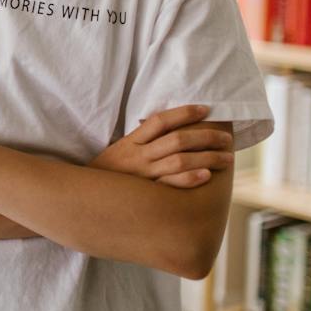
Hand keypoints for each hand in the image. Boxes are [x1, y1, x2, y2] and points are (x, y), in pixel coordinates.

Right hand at [91, 105, 233, 187]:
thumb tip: (167, 128)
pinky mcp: (145, 195)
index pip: (160, 121)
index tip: (206, 110)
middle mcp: (137, 157)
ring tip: (227, 158)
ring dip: (207, 157)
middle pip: (177, 140)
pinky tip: (206, 175)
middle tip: (227, 139)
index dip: (184, 113)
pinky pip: (170, 184)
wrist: (82, 200)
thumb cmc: (107, 176)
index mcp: (130, 143)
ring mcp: (142, 176)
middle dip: (206, 137)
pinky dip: (189, 178)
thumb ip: (140, 141)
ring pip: (179, 160)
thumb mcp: (118, 152)